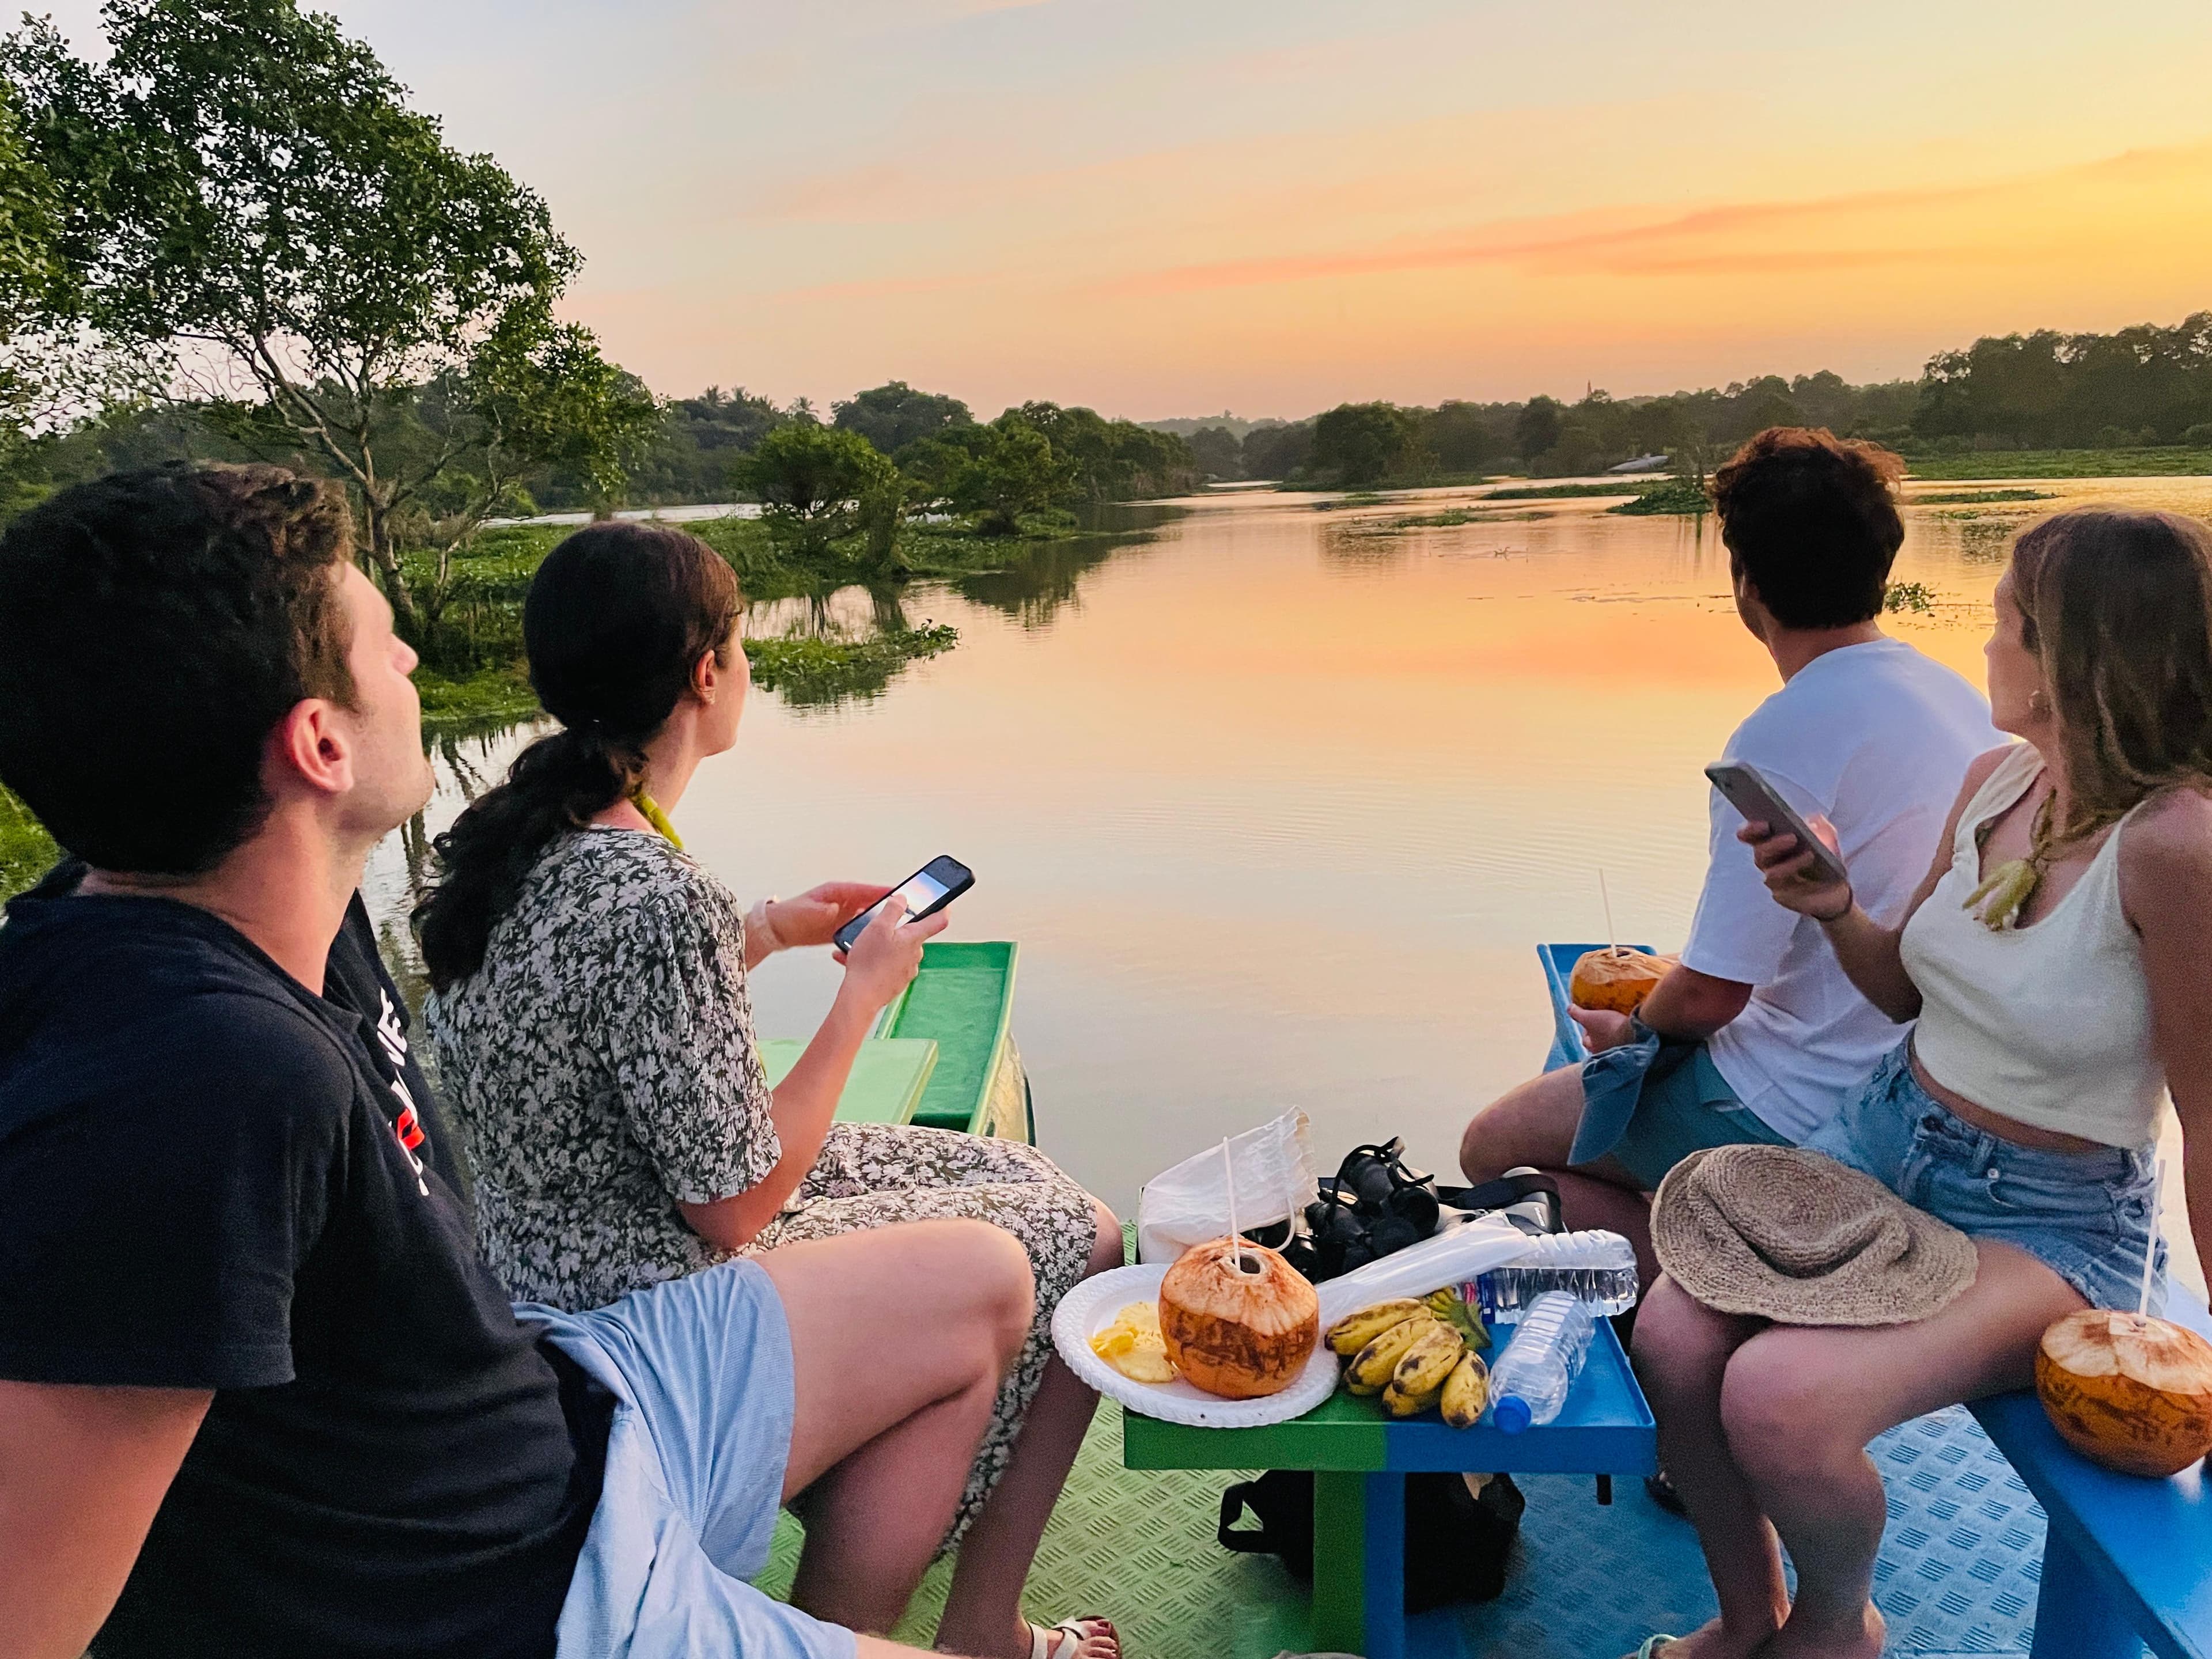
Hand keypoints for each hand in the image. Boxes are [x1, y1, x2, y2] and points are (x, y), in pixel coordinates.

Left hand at [764, 882, 892, 951]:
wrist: (778, 931)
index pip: (865, 891)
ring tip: (896, 929)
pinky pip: (859, 931)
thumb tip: (834, 909)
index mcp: (837, 893)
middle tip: (907, 911)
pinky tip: (876, 943)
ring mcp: (843, 916)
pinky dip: (868, 935)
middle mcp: (843, 903)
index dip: (882, 892)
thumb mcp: (805, 911)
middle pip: (871, 903)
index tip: (899, 893)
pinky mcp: (840, 929)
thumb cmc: (789, 915)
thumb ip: (820, 911)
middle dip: (888, 907)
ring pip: (867, 918)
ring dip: (879, 922)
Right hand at [836, 896, 949, 1012]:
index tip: (942, 902)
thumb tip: (902, 899)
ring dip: (883, 944)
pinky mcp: (896, 981)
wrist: (861, 997)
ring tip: (862, 944)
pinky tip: (860, 959)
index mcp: (914, 938)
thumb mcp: (878, 927)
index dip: (942, 908)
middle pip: (912, 934)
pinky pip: (888, 964)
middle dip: (896, 927)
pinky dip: (877, 959)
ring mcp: (906, 970)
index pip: (938, 920)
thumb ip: (892, 910)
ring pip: (897, 949)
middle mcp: (915, 955)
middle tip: (878, 923)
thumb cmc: (869, 964)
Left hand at [1568, 1004, 1635, 1052]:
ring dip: (1611, 1035)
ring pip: (1611, 1043)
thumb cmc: (1608, 1027)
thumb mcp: (1589, 1017)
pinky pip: (1624, 1042)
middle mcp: (1605, 1052)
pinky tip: (1626, 1027)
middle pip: (1599, 1043)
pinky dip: (1623, 1036)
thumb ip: (1577, 1014)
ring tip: (1615, 1024)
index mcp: (1594, 1047)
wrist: (1633, 1034)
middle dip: (1599, 1035)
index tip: (1589, 1022)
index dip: (1585, 1031)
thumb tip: (1568, 1008)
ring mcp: (1618, 1051)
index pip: (1585, 1040)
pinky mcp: (1631, 1047)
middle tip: (1602, 1023)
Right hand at [1738, 813, 1852, 921]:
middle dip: (1774, 844)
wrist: (1835, 889)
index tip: (1763, 823)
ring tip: (1809, 853)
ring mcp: (1774, 880)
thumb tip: (1815, 819)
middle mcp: (1768, 862)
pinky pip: (1783, 889)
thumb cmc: (1824, 861)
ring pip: (1771, 873)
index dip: (1750, 830)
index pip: (1750, 836)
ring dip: (1789, 863)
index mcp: (1770, 843)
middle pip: (1760, 853)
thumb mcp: (1827, 840)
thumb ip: (1822, 828)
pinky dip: (1798, 877)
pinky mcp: (1782, 896)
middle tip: (1792, 837)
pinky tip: (1811, 868)